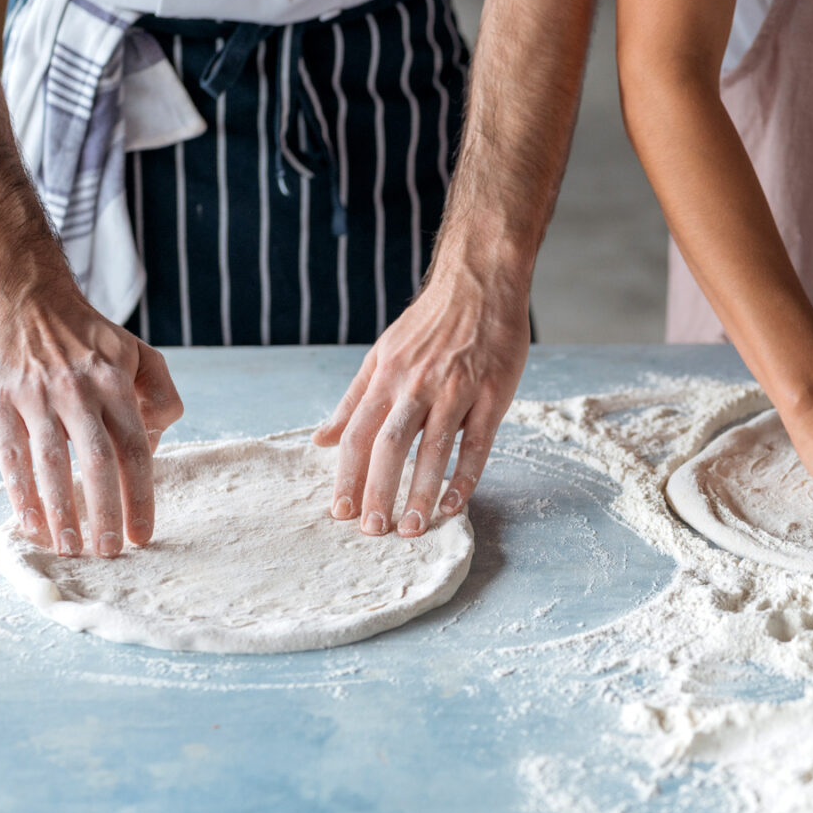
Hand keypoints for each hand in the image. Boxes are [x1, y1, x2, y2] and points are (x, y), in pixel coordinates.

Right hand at [0, 288, 182, 556]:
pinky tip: (32, 523)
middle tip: (110, 552)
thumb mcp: (139, 353)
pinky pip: (11, 456)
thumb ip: (162, 394)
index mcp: (115, 383)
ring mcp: (35, 396)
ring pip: (52, 464)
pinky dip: (21, 494)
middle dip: (105, 513)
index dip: (140, 496)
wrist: (25, 294)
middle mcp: (77, 391)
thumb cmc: (88, 335)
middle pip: (97, 463)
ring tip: (73, 548)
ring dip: (62, 512)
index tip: (143, 534)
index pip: (135, 450)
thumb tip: (159, 442)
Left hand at [313, 268, 529, 536]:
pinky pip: (476, 442)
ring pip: (432, 448)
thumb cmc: (429, 322)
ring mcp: (455, 390)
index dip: (347, 476)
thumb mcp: (382, 354)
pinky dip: (464, 476)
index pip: (358, 435)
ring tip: (411, 528)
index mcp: (386, 377)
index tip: (341, 512)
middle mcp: (415, 385)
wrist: (478, 281)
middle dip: (378, 491)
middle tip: (373, 530)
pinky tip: (453, 503)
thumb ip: (353, 401)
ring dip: (420, 492)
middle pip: (389, 446)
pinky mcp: (491, 394)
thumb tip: (320, 440)